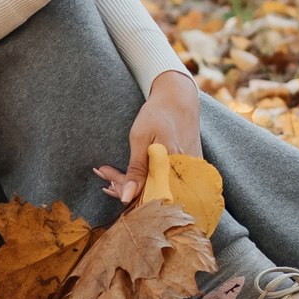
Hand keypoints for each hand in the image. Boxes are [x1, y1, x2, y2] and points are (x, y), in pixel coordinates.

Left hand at [96, 70, 201, 205]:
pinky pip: (168, 185)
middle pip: (152, 198)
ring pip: (159, 192)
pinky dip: (150, 182)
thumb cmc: (158, 114)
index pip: (146, 197)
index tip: (107, 183)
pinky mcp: (191, 172)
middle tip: (107, 176)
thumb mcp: (140, 138)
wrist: (179, 99)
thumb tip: (126, 198)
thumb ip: (136, 170)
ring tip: (115, 176)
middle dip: (127, 189)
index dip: (125, 193)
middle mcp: (185, 176)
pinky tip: (134, 176)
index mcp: (172, 168)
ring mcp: (190, 176)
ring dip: (136, 187)